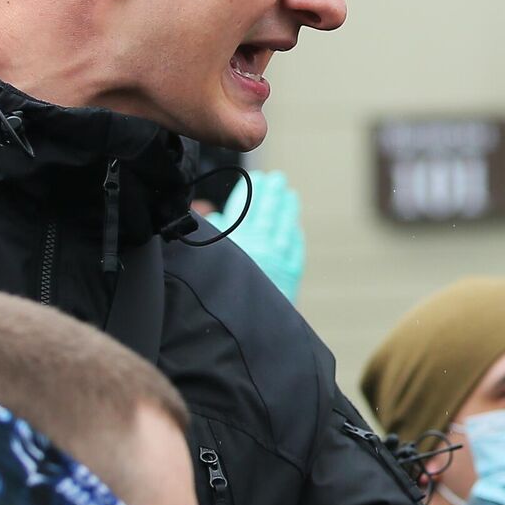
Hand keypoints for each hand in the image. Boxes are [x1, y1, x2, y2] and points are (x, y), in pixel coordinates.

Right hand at [207, 170, 304, 302]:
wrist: (244, 326)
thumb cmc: (219, 294)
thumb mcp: (208, 261)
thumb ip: (212, 234)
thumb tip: (216, 216)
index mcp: (237, 240)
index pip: (247, 207)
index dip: (252, 191)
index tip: (257, 178)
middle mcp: (260, 245)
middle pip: (268, 211)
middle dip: (272, 193)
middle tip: (276, 179)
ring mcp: (278, 258)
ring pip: (285, 226)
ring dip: (287, 208)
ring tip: (288, 194)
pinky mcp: (290, 274)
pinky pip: (295, 248)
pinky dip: (295, 234)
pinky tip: (294, 226)